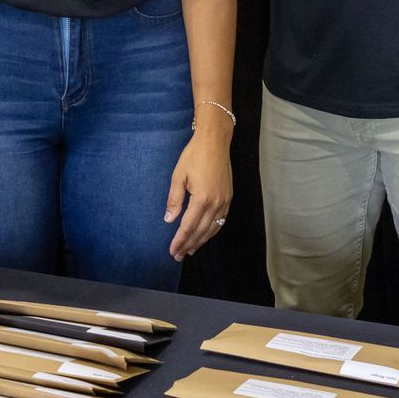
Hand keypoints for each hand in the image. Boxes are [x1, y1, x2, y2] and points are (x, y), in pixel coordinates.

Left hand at [164, 130, 232, 260]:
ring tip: (190, 250)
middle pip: (201, 231)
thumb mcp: (178, 176)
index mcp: (202, 199)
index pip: (188, 226)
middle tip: (178, 256)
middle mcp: (216, 203)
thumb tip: (169, 220)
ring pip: (213, 228)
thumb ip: (174, 200)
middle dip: (189, 244)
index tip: (172, 251)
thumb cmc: (194, 156)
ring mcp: (224, 201)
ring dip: (201, 241)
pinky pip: (221, 220)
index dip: (179, 240)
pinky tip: (206, 235)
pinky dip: (213, 231)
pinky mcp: (229, 197)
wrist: (215, 141)